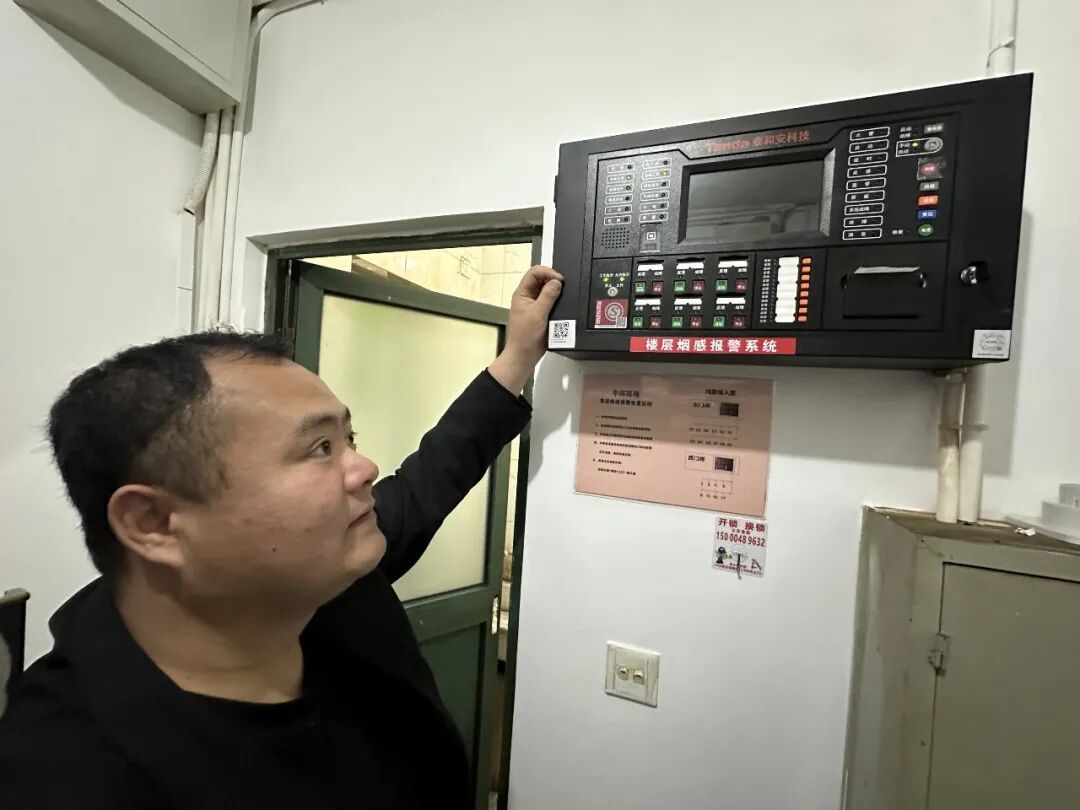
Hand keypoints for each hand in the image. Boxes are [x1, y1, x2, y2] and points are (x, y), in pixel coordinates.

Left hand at [488, 265, 563, 393]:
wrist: (524, 356)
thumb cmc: (525, 336)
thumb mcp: (538, 314)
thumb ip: (548, 296)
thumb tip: (557, 282)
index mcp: (521, 294)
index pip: (534, 273)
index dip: (548, 272)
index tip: (560, 280)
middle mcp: (527, 297)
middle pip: (540, 279)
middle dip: (553, 280)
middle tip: (564, 287)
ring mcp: (533, 305)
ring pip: (546, 290)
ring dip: (555, 290)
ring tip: (565, 295)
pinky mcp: (540, 313)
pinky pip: (549, 301)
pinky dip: (556, 300)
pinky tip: (562, 304)